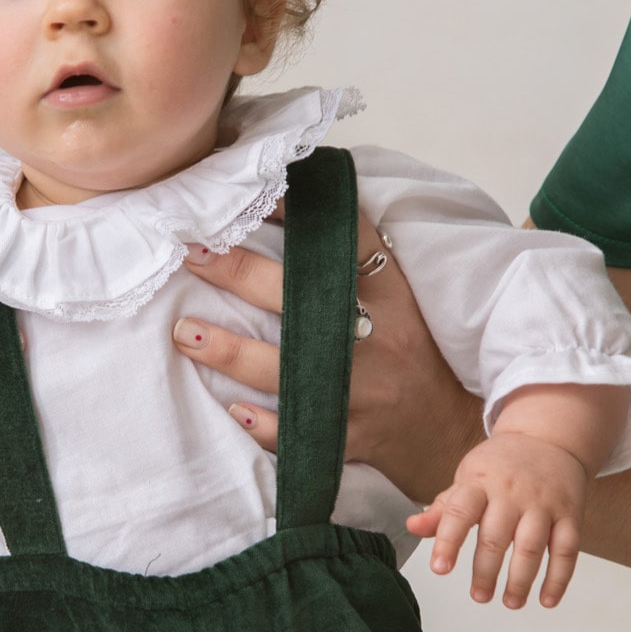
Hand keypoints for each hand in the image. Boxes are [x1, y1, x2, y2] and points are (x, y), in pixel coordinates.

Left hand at [174, 211, 481, 499]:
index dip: (298, 212)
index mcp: (387, 293)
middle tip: (193, 254)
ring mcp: (359, 389)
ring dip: (227, 349)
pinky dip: (259, 422)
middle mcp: (374, 335)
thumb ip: (355, 254)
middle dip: (239, 272)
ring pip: (283, 368)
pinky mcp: (347, 435)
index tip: (252, 195)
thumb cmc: (407, 351)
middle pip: (300, 296)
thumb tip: (292, 200)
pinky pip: (294, 431)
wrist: (446, 427)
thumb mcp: (397, 294)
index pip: (346, 237)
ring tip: (184, 333)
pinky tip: (229, 407)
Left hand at [406, 432, 585, 608]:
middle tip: (478, 596)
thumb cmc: (500, 466)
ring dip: (521, 579)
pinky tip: (546, 601)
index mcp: (479, 483)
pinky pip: (567, 550)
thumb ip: (443, 508)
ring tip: (510, 602)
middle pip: (496, 536)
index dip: (447, 541)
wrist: (549, 437)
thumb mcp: (467, 478)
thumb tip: (411, 527)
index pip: (459, 512)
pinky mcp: (570, 514)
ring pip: (532, 546)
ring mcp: (543, 503)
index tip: (439, 569)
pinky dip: (558, 578)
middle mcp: (511, 493)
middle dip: (486, 570)